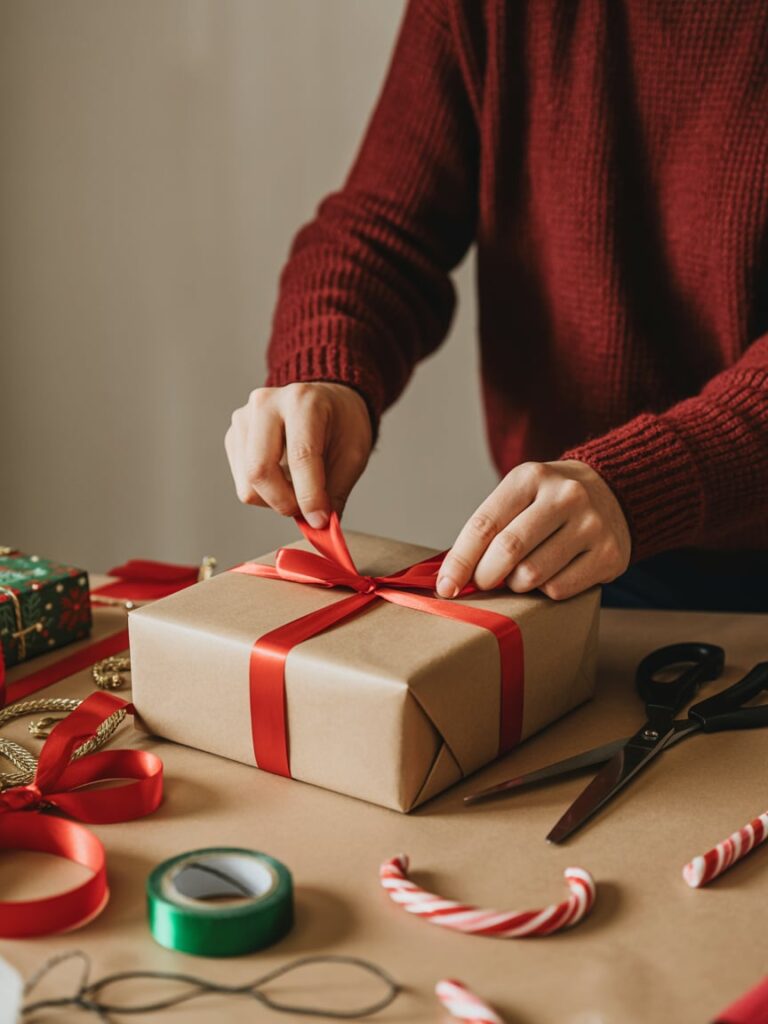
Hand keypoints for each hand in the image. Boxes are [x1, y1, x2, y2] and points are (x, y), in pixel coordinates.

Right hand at [225, 382, 372, 526]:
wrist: (326, 403)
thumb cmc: (341, 425)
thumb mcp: (352, 455)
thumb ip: (335, 492)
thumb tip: (319, 529)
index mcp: (303, 401)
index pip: (300, 456)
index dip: (310, 495)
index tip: (320, 521)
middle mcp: (266, 404)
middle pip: (260, 470)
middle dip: (285, 502)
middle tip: (307, 512)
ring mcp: (244, 419)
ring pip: (248, 483)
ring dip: (274, 501)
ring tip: (298, 490)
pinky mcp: (233, 437)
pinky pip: (242, 483)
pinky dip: (264, 494)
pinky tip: (282, 479)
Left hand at [437, 461, 630, 600]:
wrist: (615, 491)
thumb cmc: (550, 501)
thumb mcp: (520, 494)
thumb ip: (489, 527)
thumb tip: (452, 575)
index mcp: (531, 477)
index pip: (484, 525)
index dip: (460, 561)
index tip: (446, 586)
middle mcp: (564, 496)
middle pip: (508, 550)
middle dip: (485, 576)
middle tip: (482, 583)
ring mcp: (590, 525)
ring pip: (532, 575)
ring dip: (516, 584)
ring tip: (520, 574)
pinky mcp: (609, 554)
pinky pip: (559, 589)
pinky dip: (544, 590)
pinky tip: (550, 574)